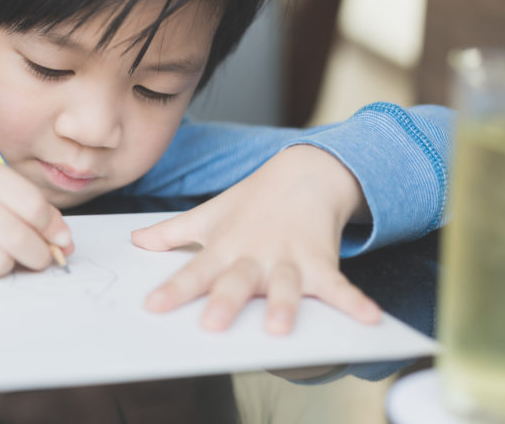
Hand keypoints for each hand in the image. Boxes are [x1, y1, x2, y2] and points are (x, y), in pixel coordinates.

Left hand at [131, 145, 380, 333]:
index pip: (194, 272)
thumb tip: (135, 241)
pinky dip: (354, 301)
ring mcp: (288, 258)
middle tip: (212, 324)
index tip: (152, 308)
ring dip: (284, 305)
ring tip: (280, 330)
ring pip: (285, 284)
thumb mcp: (209, 215)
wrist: (303, 173)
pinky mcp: (320, 260)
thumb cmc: (252, 202)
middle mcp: (254, 255)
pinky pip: (338, 285)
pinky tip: (369, 319)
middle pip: (237, 281)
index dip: (173, 290)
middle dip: (226, 301)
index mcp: (225, 247)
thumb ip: (172, 233)